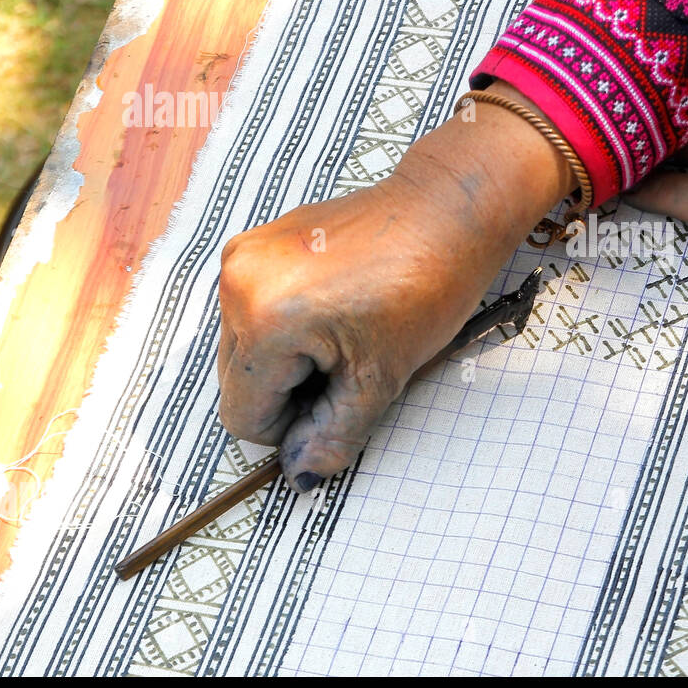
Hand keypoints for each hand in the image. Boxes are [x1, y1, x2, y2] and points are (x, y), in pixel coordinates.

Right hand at [217, 83, 574, 490]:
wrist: (448, 210)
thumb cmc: (426, 287)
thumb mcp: (382, 377)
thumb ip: (334, 435)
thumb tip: (302, 476)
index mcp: (264, 320)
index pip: (244, 416)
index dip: (291, 427)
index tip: (340, 399)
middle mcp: (238, 283)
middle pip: (239, 381)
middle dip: (290, 389)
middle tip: (352, 364)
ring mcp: (244, 255)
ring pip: (244, 347)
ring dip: (289, 357)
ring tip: (348, 332)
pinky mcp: (259, 240)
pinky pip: (254, 308)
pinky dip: (289, 323)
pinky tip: (338, 306)